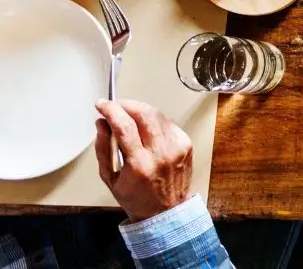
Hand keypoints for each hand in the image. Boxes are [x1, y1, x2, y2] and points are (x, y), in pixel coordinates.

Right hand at [94, 99, 193, 220]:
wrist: (166, 211)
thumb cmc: (137, 198)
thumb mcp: (110, 179)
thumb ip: (103, 149)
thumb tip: (102, 124)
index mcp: (140, 164)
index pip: (124, 126)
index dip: (111, 110)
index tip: (102, 105)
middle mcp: (161, 154)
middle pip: (144, 114)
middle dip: (126, 104)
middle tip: (115, 106)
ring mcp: (177, 147)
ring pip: (157, 115)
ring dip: (140, 109)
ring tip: (128, 114)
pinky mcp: (186, 144)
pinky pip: (167, 123)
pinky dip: (154, 120)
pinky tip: (145, 126)